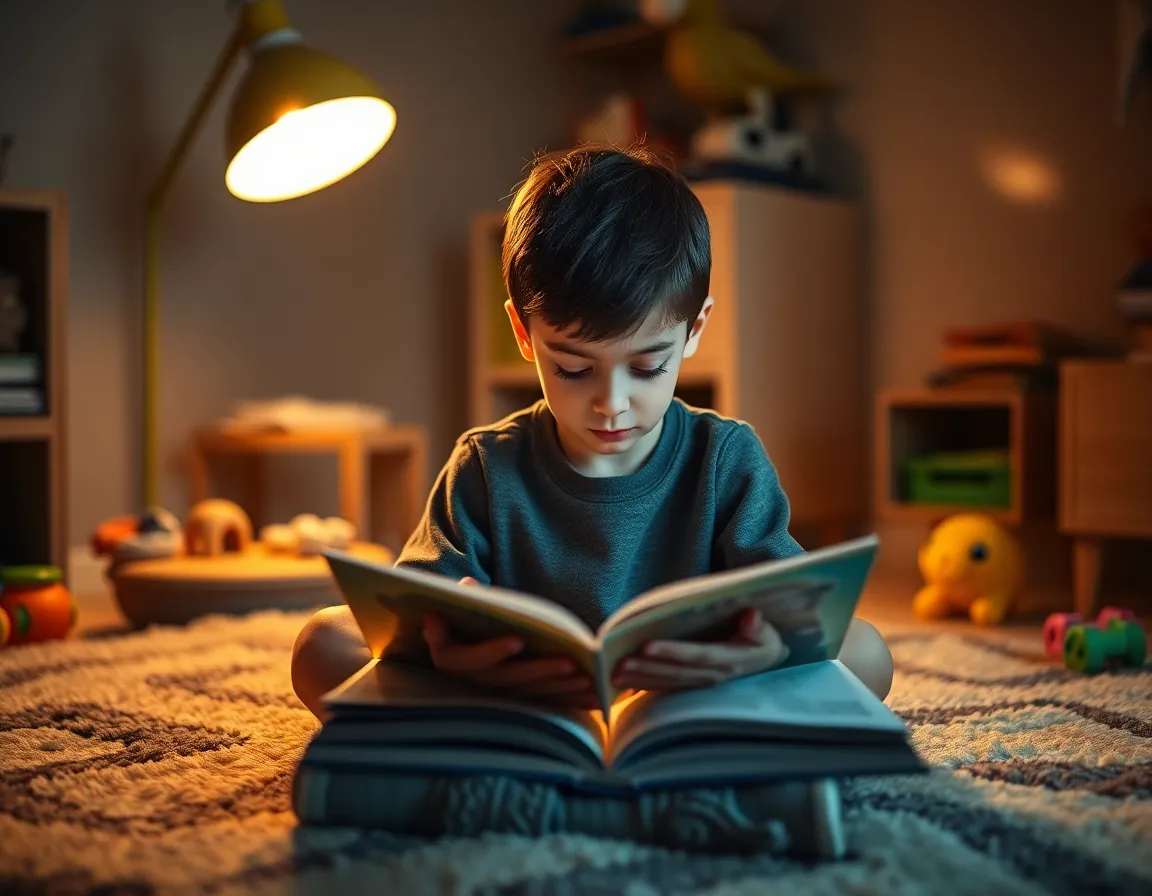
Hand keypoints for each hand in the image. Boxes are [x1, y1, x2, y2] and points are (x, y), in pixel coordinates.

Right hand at [420, 576, 598, 708]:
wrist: (458, 638)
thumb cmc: (459, 616)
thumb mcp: (458, 607)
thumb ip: (466, 600)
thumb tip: (466, 586)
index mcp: (452, 656)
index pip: (472, 657)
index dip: (493, 650)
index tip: (518, 640)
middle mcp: (475, 679)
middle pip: (510, 678)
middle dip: (542, 670)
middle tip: (570, 663)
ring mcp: (499, 690)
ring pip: (532, 691)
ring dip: (561, 688)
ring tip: (589, 678)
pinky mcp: (521, 694)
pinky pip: (548, 699)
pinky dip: (573, 699)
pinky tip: (598, 697)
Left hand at [612, 609, 788, 690]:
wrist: (766, 659)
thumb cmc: (762, 638)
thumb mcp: (767, 632)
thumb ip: (759, 626)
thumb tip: (751, 617)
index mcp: (731, 659)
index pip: (698, 655)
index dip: (673, 652)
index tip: (647, 645)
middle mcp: (714, 676)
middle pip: (677, 672)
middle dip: (647, 669)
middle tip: (619, 664)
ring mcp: (702, 682)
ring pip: (668, 682)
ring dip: (640, 679)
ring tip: (613, 675)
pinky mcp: (692, 684)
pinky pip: (666, 686)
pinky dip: (644, 684)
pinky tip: (621, 682)